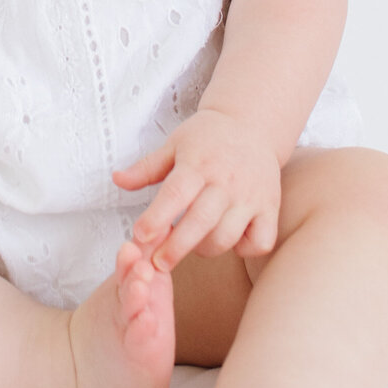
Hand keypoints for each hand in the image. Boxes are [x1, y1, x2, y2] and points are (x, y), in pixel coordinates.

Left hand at [110, 107, 281, 271]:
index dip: (156, 218)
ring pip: (227, 236)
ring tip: (191, 245)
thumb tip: (117, 180)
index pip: (175, 193)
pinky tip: (230, 239)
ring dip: (205, 249)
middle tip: (158, 263)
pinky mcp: (270, 207)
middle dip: (176, 248)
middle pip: (200, 222)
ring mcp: (251, 196)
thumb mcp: (174, 144)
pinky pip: (259, 241)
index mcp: (198, 163)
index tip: (139, 236)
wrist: (253, 124)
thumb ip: (146, 168)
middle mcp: (226, 180)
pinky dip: (244, 248)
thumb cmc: (208, 137)